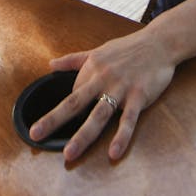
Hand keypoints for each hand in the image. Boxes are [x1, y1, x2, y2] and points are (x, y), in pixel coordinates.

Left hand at [28, 30, 175, 163]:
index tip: (55, 126)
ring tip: (69, 153)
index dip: (65, 111)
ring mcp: (121, 88)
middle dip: (54, 119)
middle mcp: (103, 78)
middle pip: (75, 103)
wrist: (160, 42)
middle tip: (36, 135)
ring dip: (83, 135)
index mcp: (91, 69)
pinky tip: (114, 153)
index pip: (72, 94)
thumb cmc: (128, 48)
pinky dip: (121, 136)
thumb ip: (73, 60)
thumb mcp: (98, 51)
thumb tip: (50, 64)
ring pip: (99, 115)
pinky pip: (128, 119)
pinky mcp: (139, 96)